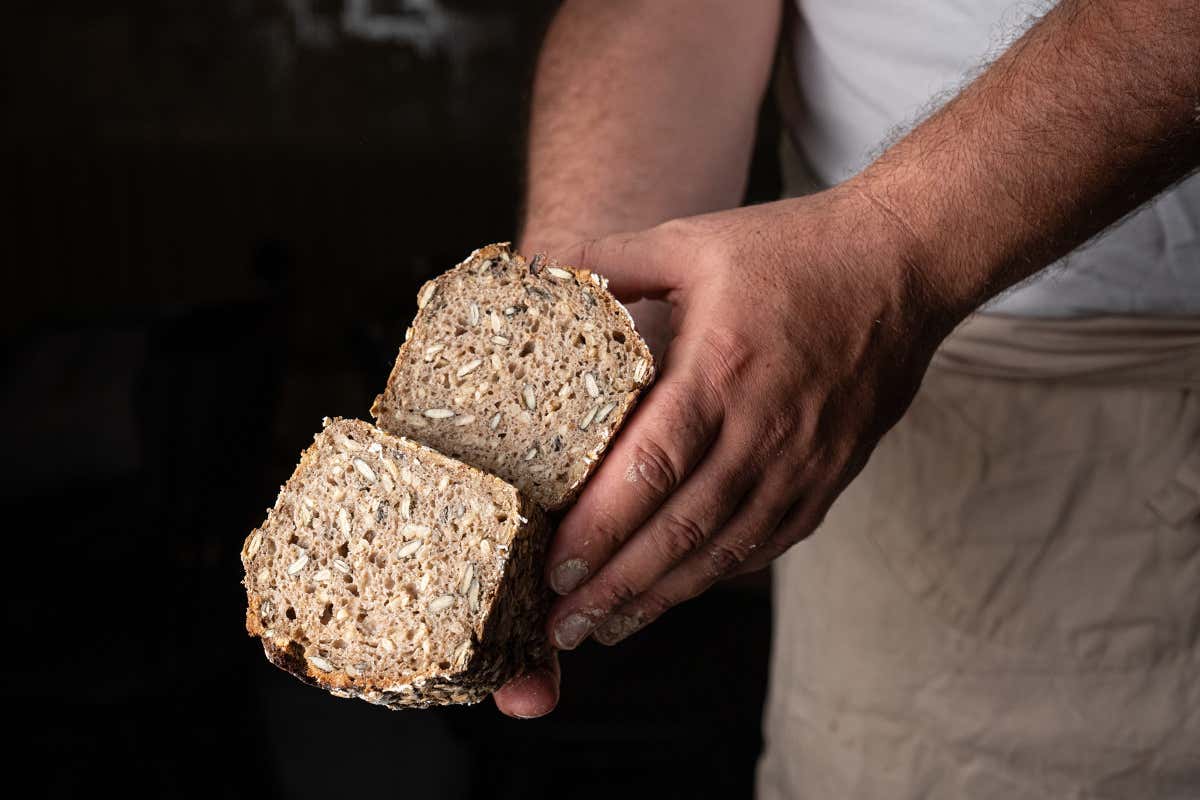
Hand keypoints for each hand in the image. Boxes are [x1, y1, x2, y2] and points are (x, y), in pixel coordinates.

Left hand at [540, 185, 953, 650]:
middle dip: (615, 586)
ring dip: (661, 596)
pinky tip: (674, 591)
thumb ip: (611, 259)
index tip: (553, 568)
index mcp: (723, 370)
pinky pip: (766, 542)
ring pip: (724, 550)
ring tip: (606, 627)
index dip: (600, 527)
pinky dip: (715, 574)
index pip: (651, 467)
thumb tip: (540, 272)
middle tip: (560, 626)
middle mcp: (765, 429)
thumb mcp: (693, 240)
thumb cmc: (795, 251)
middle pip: (682, 529)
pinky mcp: (827, 477)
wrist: (903, 267)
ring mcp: (803, 462)